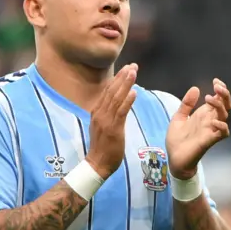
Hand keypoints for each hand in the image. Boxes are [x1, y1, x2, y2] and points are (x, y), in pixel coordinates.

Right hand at [85, 64, 137, 178]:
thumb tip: (117, 104)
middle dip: (123, 77)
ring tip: (134, 72)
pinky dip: (127, 101)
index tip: (127, 68)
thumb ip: (108, 114)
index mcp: (97, 111)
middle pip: (112, 91)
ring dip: (126, 84)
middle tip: (133, 65)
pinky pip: (121, 112)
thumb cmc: (103, 147)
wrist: (97, 164)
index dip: (118, 79)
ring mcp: (105, 121)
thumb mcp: (103, 126)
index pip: (108, 91)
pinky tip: (134, 92)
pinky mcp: (113, 129)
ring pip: (116, 98)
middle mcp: (100, 113)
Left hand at [166, 78, 230, 179]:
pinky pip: (223, 133)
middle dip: (224, 94)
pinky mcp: (210, 140)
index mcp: (204, 114)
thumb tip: (195, 88)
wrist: (174, 158)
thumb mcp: (178, 117)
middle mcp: (210, 121)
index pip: (218, 99)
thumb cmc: (177, 139)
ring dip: (219, 106)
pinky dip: (222, 126)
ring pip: (224, 116)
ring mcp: (211, 130)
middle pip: (225, 105)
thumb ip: (186, 104)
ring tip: (208, 99)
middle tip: (217, 87)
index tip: (215, 81)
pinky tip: (214, 121)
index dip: (220, 90)